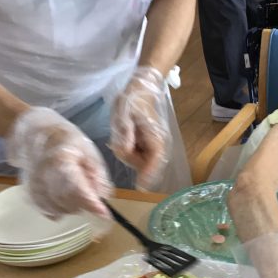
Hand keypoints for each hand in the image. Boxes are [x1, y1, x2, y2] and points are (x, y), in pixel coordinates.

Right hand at [7, 107, 111, 218]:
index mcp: (60, 161)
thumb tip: (104, 196)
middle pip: (70, 203)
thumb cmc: (65, 140)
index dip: (92, 204)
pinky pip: (51, 212)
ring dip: (74, 205)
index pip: (77, 189)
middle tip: (88, 187)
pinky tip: (64, 194)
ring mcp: (34, 188)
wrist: (33, 136)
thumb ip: (97, 174)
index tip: (105, 214)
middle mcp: (44, 177)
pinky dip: (62, 208)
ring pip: (61, 210)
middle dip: (86, 202)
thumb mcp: (88, 150)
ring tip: (75, 186)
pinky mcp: (30, 196)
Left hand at [110, 67, 169, 190]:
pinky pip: (136, 155)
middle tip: (119, 139)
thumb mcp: (125, 114)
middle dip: (130, 158)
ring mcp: (153, 145)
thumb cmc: (133, 101)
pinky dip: (127, 149)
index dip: (148, 175)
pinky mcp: (147, 145)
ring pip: (139, 161)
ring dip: (127, 153)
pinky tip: (124, 135)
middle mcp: (157, 144)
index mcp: (155, 138)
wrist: (141, 90)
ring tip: (122, 132)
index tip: (140, 187)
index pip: (155, 161)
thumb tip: (125, 150)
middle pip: (145, 164)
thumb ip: (125, 133)